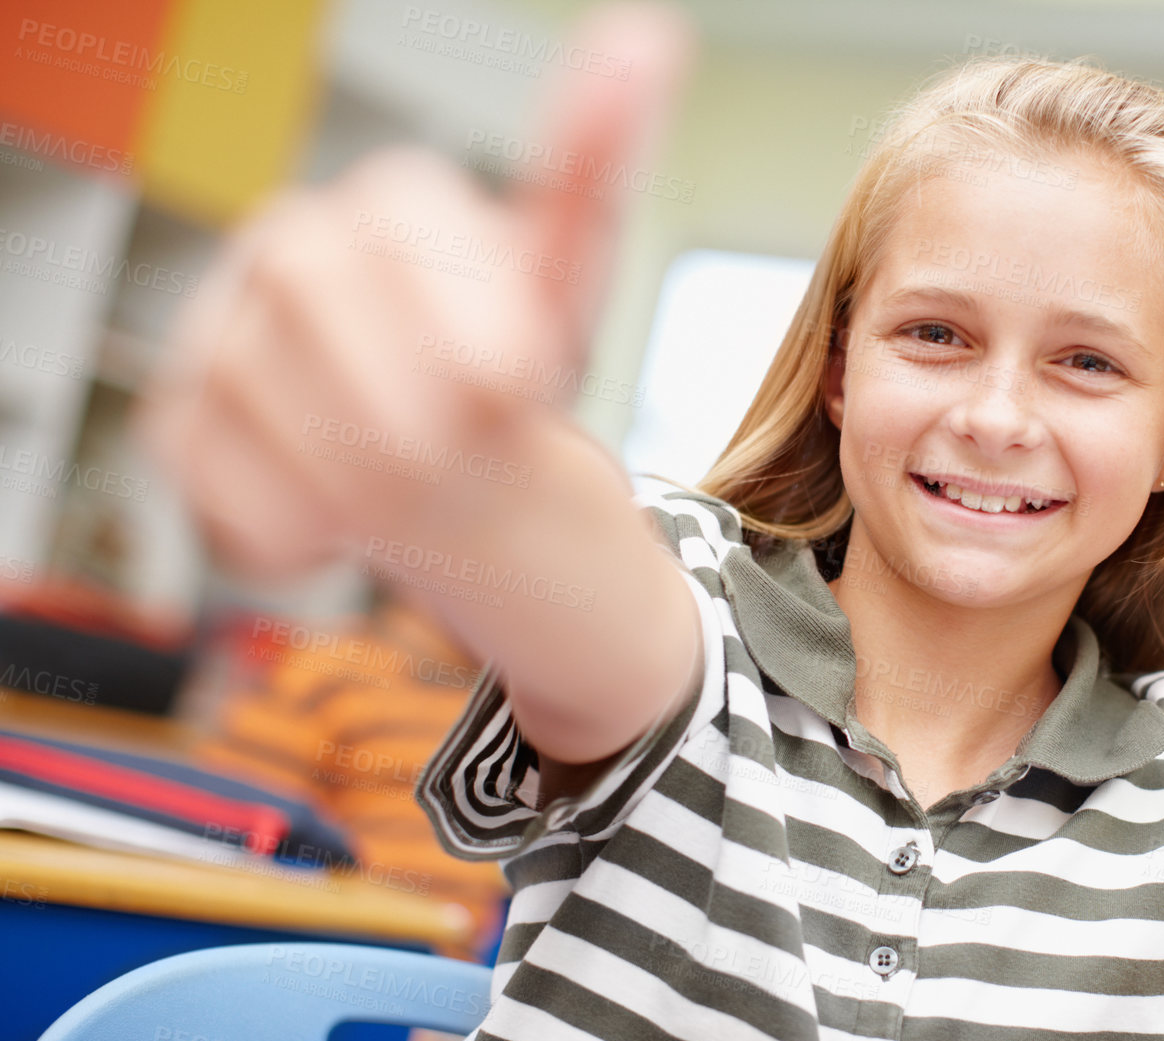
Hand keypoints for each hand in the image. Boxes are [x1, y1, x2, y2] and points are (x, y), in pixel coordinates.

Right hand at [133, 1, 695, 580]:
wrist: (456, 468)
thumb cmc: (510, 369)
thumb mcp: (571, 275)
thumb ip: (596, 160)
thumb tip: (647, 35)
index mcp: (384, 199)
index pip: (403, 228)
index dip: (472, 324)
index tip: (519, 381)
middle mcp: (284, 246)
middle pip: (317, 307)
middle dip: (408, 404)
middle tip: (464, 447)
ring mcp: (216, 331)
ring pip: (262, 404)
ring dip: (362, 473)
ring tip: (413, 476)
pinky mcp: (175, 426)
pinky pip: (219, 487)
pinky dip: (300, 527)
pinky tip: (345, 510)